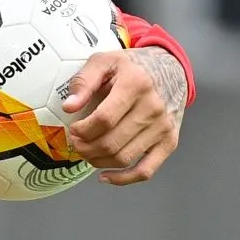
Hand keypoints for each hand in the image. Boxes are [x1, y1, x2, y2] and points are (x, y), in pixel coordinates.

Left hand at [61, 47, 187, 185]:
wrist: (170, 69)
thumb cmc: (131, 66)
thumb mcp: (104, 61)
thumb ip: (83, 81)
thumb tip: (69, 107)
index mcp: (135, 84)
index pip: (104, 119)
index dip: (83, 129)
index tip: (73, 128)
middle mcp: (153, 107)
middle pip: (112, 142)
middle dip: (86, 147)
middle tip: (76, 143)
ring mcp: (163, 127)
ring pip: (125, 158)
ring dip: (98, 161)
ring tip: (86, 152)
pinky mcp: (169, 142)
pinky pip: (146, 170)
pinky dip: (124, 179)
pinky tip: (105, 176)